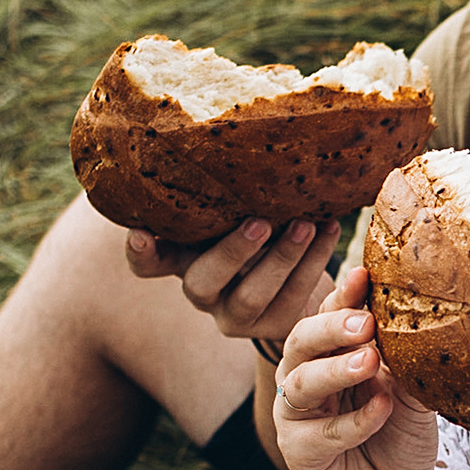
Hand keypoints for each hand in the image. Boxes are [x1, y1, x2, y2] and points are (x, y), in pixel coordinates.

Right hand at [126, 217, 339, 340]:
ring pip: (252, 295)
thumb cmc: (258, 229)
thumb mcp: (235, 213)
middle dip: (233, 251)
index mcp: (182, 258)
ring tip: (307, 223)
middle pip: (202, 281)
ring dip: (282, 257)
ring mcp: (235, 315)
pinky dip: (315, 261)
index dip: (141, 253)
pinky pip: (293, 297)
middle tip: (260, 221)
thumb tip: (238, 142)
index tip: (140, 233)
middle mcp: (202, 290)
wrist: (301, 280)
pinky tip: (330, 230)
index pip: (148, 263)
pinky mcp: (273, 326)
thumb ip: (227, 196)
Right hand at [273, 268, 438, 469]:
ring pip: (303, 384)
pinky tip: (382, 411)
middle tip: (363, 322)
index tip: (365, 274)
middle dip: (331, 327)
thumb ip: (408, 361)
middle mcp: (305, 375)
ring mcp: (297, 414)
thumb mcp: (413, 392)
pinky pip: (321, 434)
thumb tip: (422, 320)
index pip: (331, 313)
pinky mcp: (298, 453)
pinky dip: (354, 422)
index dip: (345, 294)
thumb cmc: (400, 434)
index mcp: (331, 351)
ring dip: (336, 370)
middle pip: (303, 340)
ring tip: (368, 361)